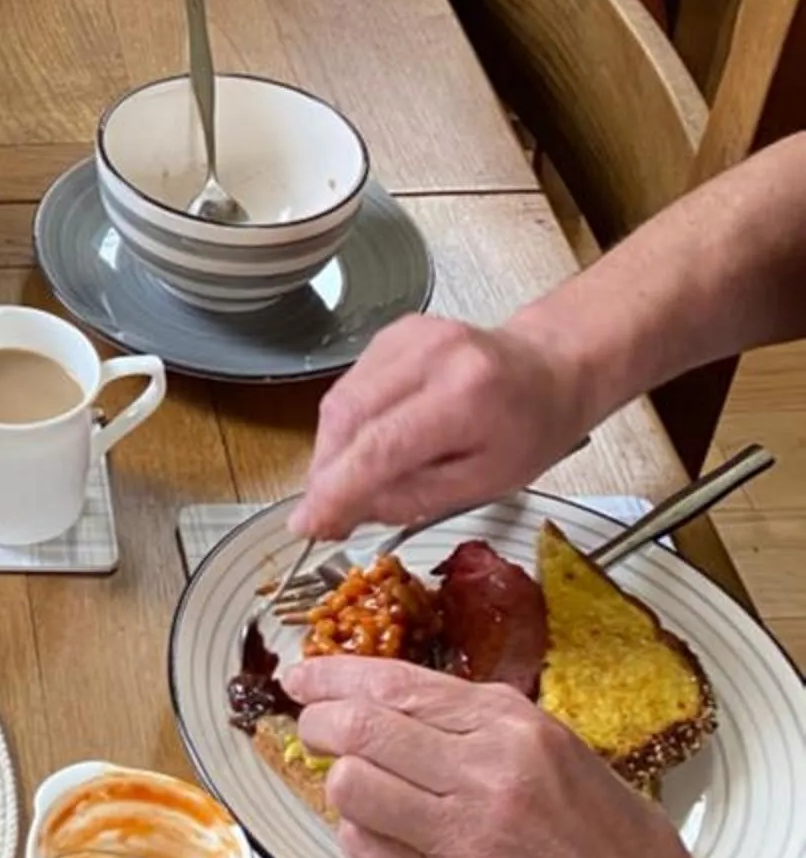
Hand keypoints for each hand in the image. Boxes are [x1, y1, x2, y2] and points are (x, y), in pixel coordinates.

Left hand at [289, 655, 733, 857]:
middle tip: (313, 728)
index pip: (396, 684)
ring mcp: (463, 841)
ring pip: (351, 788)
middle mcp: (486, 775)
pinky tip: (387, 842)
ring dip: (343, 787)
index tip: (304, 678)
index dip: (335, 676)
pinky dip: (362, 840)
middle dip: (320, 723)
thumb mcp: (567, 759)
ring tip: (365, 795)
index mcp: (515, 728)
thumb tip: (405, 709)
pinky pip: (368, 853)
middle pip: (357, 728)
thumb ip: (488, 730)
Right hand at [293, 312, 590, 538]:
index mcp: (464, 397)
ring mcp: (406, 336)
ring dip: (332, 450)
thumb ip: (413, 498)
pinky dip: (346, 424)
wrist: (550, 367)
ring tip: (347, 484)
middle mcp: (430, 354)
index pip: (379, 447)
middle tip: (325, 513)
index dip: (335, 490)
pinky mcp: (392, 332)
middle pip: (348, 418)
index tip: (307, 525)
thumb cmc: (530, 431)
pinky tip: (365, 445)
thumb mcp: (486, 483)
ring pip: (340, 400)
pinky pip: (350, 384)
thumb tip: (345, 511)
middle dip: (327, 472)